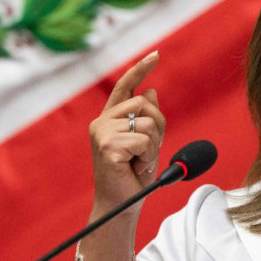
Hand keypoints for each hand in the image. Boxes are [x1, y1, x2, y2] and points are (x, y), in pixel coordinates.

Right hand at [88, 50, 165, 214]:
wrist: (122, 206)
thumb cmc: (132, 176)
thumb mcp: (146, 142)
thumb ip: (147, 118)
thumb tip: (151, 90)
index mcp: (110, 118)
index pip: (126, 87)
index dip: (140, 69)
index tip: (156, 54)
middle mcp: (102, 122)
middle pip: (145, 105)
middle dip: (158, 128)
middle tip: (147, 152)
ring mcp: (102, 133)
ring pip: (148, 123)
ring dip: (153, 146)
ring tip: (139, 163)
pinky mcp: (107, 146)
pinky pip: (145, 141)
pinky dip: (148, 157)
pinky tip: (136, 168)